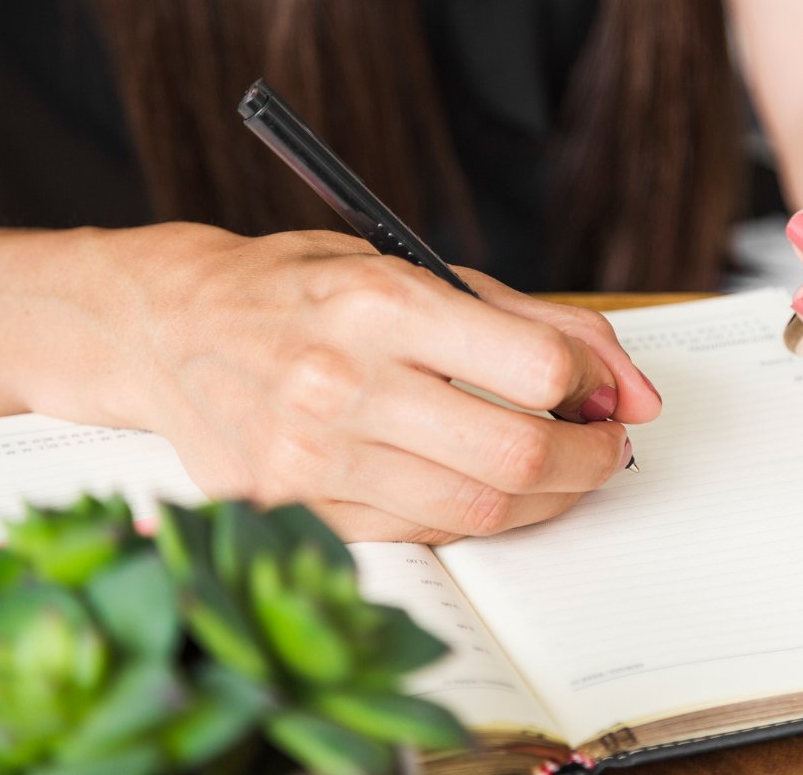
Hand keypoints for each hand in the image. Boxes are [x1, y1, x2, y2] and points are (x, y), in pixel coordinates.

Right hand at [99, 227, 660, 541]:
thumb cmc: (303, 290)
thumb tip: (635, 392)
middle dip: (590, 458)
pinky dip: (476, 514)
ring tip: (555, 465)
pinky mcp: (292, 509)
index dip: (592, 383)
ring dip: (546, 496)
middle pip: (517, 453)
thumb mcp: (419, 270)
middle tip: (604, 445)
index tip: (599, 389)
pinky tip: (482, 482)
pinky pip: (423, 532)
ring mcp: (310, 457)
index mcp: (380, 304)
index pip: (534, 365)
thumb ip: (539, 323)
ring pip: (478, 510)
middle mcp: (340, 383)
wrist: (166, 327)